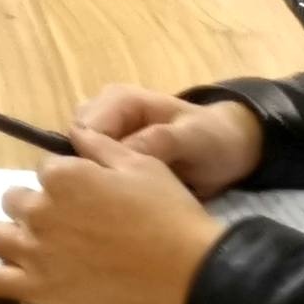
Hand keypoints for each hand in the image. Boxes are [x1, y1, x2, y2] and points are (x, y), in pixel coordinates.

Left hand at [0, 130, 227, 303]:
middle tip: (62, 220)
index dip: (63, 180)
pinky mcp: (36, 289)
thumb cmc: (170, 216)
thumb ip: (101, 147)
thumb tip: (74, 133)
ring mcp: (34, 252)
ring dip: (0, 230)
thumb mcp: (142, 165)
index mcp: (64, 177)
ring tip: (16, 237)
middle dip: (33, 205)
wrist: (189, 276)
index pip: (45, 170)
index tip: (83, 193)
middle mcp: (40, 210)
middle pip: (15, 199)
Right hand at [73, 84, 265, 200]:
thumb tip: (120, 154)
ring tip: (123, 202)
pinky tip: (121, 202)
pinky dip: (102, 187)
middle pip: (74, 147)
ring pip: (79, 163)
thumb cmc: (212, 138)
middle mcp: (103, 113)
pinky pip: (91, 173)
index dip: (92, 162)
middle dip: (91, 173)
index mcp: (119, 100)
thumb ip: (160, 142)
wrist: (230, 148)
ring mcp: (104, 135)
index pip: (82, 131)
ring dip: (96, 183)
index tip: (115, 190)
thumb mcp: (194, 138)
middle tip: (121, 199)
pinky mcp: (108, 156)